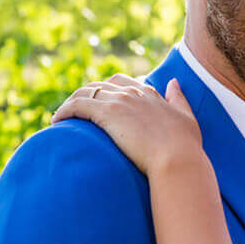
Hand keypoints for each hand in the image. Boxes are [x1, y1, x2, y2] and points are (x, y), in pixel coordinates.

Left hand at [51, 75, 201, 174]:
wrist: (177, 160)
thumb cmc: (186, 148)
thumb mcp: (187, 118)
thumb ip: (179, 99)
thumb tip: (174, 82)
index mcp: (150, 94)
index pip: (122, 83)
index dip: (108, 91)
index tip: (98, 105)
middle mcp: (133, 92)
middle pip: (101, 85)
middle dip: (86, 95)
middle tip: (75, 112)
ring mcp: (120, 101)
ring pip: (85, 92)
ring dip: (71, 103)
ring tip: (61, 118)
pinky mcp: (107, 113)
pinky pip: (78, 105)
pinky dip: (65, 110)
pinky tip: (57, 120)